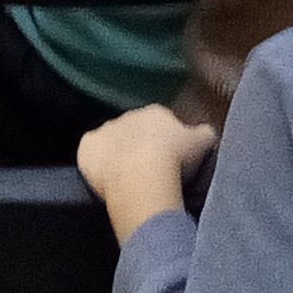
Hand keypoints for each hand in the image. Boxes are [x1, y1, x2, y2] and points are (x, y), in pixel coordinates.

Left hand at [76, 105, 212, 239]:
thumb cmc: (175, 159)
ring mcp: (105, 130)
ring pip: (112, 142)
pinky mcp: (87, 147)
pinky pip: (90, 153)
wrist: (141, 174)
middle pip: (135, 132)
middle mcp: (129, 115)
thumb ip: (204, 134)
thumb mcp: (204, 143)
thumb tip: (205, 133)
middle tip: (149, 172)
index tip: (169, 161)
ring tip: (128, 180)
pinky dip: (95, 164)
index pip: (160, 125)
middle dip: (141, 148)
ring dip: (118, 155)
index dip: (164, 144)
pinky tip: (105, 179)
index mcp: (157, 112)